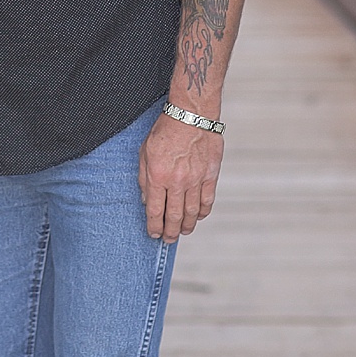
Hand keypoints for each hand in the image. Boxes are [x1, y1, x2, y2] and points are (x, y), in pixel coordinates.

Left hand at [138, 110, 221, 241]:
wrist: (191, 116)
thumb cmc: (164, 131)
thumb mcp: (144, 153)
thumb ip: (145, 179)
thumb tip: (147, 201)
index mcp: (158, 176)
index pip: (155, 210)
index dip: (154, 225)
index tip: (153, 234)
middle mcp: (178, 182)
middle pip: (174, 215)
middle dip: (170, 231)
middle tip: (167, 240)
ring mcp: (196, 180)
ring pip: (192, 211)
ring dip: (186, 225)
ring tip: (182, 232)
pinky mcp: (211, 175)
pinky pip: (207, 199)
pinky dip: (203, 212)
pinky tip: (198, 217)